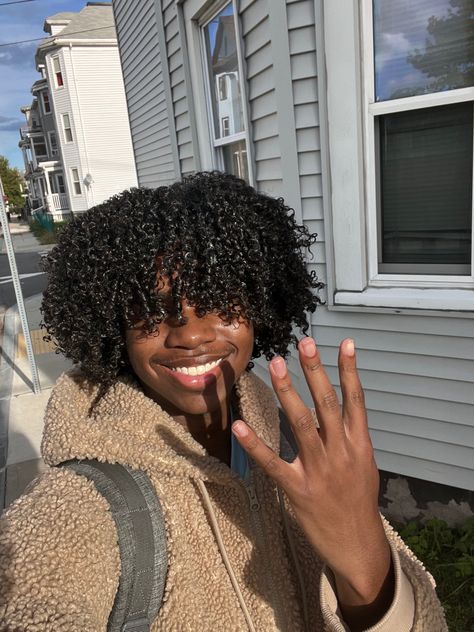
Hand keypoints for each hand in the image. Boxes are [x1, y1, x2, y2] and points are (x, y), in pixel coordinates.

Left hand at [232, 338, 393, 627]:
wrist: (358, 546)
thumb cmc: (358, 501)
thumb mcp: (365, 465)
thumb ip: (351, 436)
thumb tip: (342, 408)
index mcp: (359, 444)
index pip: (356, 399)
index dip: (350, 370)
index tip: (345, 343)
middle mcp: (341, 452)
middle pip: (327, 404)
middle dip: (315, 371)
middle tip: (304, 342)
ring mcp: (319, 470)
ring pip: (301, 424)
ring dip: (288, 391)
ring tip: (276, 364)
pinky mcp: (297, 489)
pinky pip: (272, 463)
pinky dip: (255, 443)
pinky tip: (240, 424)